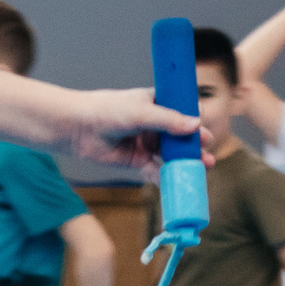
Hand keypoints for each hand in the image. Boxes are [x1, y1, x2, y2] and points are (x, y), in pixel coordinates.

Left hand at [61, 88, 200, 169]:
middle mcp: (154, 124)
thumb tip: (196, 125)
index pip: (183, 113)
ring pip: (170, 155)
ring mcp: (146, 143)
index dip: (194, 123)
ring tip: (201, 169)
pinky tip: (179, 181)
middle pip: (180, 137)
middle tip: (206, 155)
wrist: (78, 128)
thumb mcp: (141, 112)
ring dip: (185, 163)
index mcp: (157, 103)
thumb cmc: (108, 110)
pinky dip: (167, 177)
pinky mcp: (137, 161)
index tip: (203, 133)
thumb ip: (168, 120)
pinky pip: (156, 170)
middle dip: (194, 147)